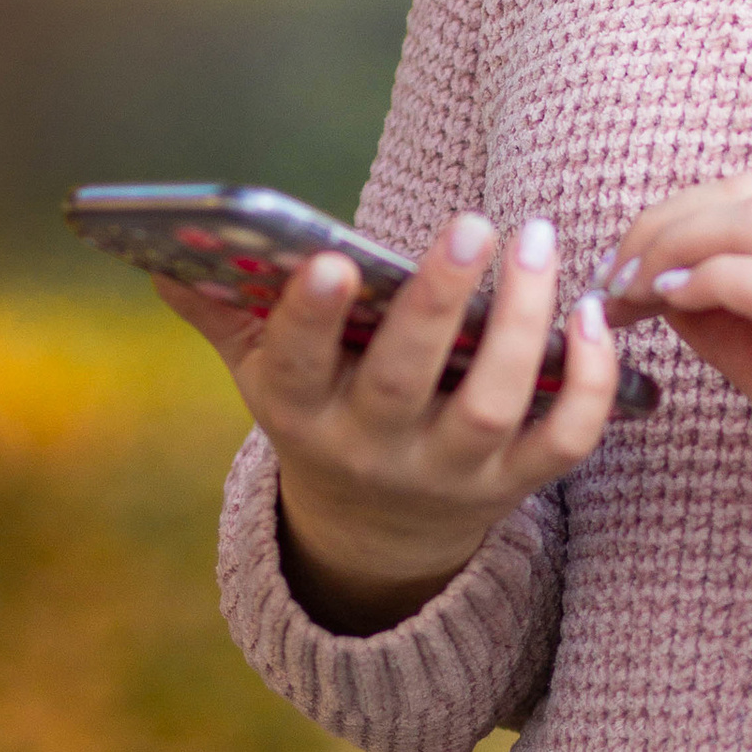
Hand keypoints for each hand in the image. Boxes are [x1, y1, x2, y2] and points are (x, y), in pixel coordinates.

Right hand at [153, 213, 620, 631]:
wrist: (379, 528)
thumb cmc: (324, 410)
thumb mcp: (266, 371)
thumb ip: (225, 311)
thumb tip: (160, 252)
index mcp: (301, 414)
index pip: (295, 368)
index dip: (308, 318)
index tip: (329, 258)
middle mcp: (372, 449)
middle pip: (403, 380)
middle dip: (435, 303)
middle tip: (470, 223)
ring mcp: (448, 472)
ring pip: (490, 405)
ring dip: (523, 325)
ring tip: (535, 242)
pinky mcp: (515, 482)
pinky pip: (565, 440)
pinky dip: (591, 384)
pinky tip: (591, 314)